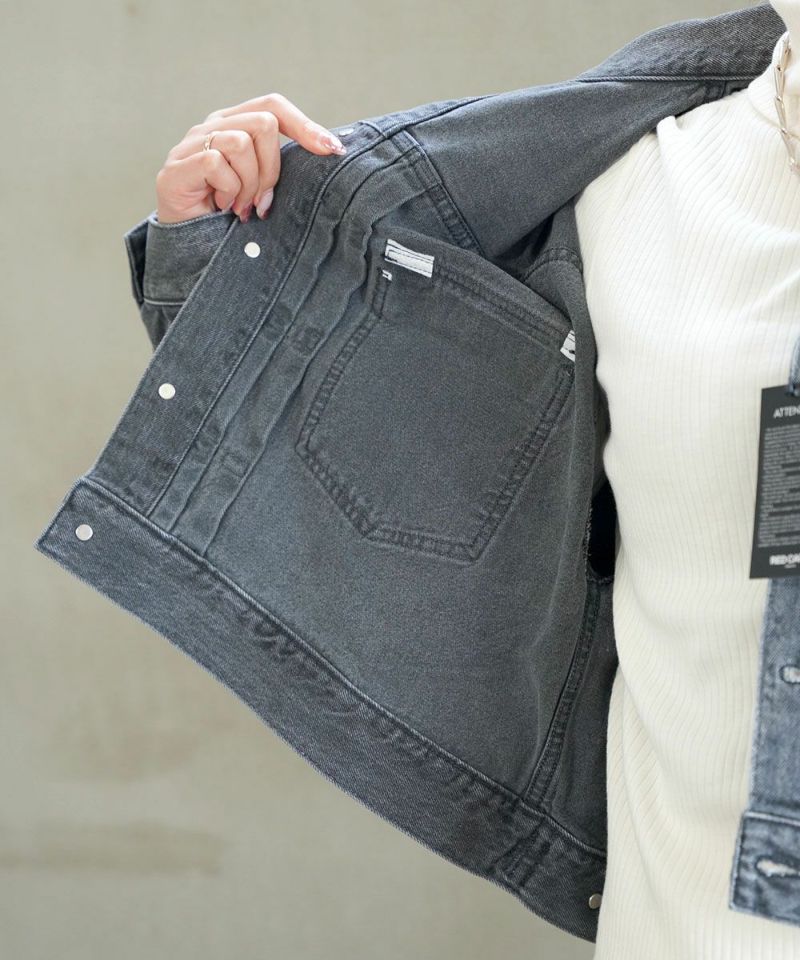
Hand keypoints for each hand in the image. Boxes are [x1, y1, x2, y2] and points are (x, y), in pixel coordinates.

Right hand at [154, 92, 346, 223]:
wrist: (189, 245)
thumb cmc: (230, 215)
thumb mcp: (262, 186)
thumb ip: (280, 166)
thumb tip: (330, 150)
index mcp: (235, 124)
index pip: (273, 106)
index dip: (304, 125)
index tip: (333, 150)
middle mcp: (213, 125)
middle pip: (264, 124)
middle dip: (272, 170)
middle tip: (263, 202)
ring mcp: (192, 144)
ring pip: (240, 143)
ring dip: (249, 185)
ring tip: (240, 207)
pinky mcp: (177, 167)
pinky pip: (216, 164)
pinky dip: (227, 191)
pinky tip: (222, 207)